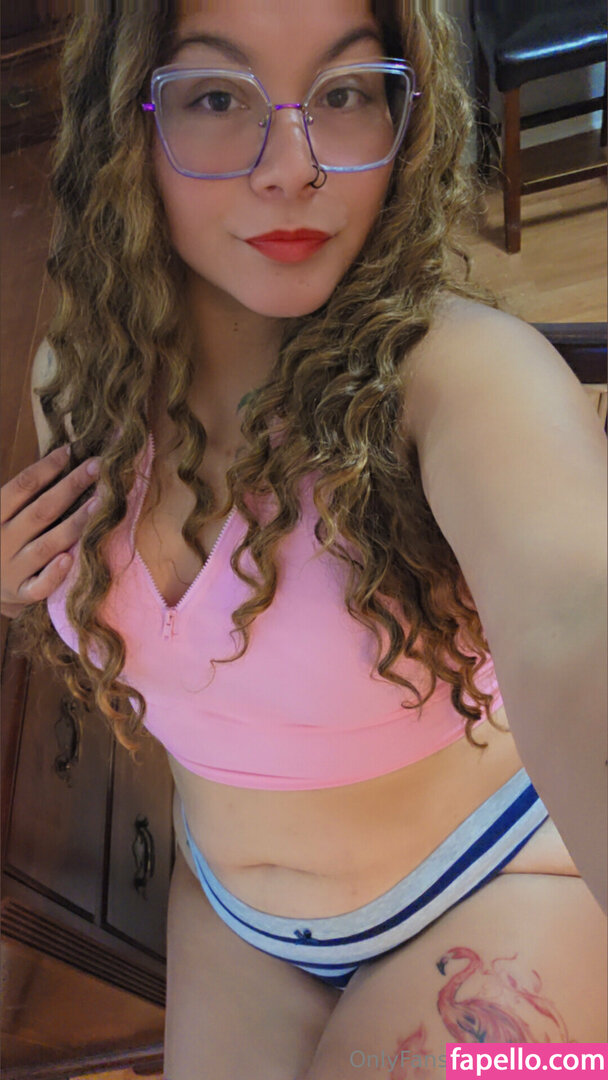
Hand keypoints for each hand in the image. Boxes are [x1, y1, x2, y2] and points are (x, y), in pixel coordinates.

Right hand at [1, 445, 100, 617]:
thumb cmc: (1, 540)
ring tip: (100, 505)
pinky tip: (70, 560)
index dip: (45, 468)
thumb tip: (65, 457)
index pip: (21, 487)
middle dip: (71, 487)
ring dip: (75, 525)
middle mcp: (1, 541)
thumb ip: (26, 496)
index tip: (70, 451)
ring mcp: (11, 569)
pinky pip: (39, 587)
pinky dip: (54, 575)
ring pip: (46, 546)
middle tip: (97, 467)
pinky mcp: (20, 593)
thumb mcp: (3, 515)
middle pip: (40, 511)